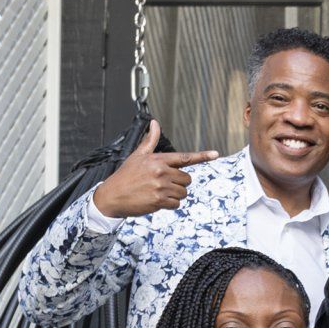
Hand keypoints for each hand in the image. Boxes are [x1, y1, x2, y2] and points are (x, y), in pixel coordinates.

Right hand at [89, 120, 217, 218]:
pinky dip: (169, 204)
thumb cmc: (126, 175)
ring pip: (183, 192)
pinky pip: (176, 203)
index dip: (202, 156)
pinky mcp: (159, 200)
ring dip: (174, 195)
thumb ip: (150, 141)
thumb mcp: (137, 155)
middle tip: (162, 183)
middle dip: (178, 183)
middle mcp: (161, 171)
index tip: (216, 154)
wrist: (112, 195)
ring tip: (157, 192)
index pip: (184, 157)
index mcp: (157, 159)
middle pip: (187, 179)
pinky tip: (157, 200)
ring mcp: (160, 186)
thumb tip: (155, 123)